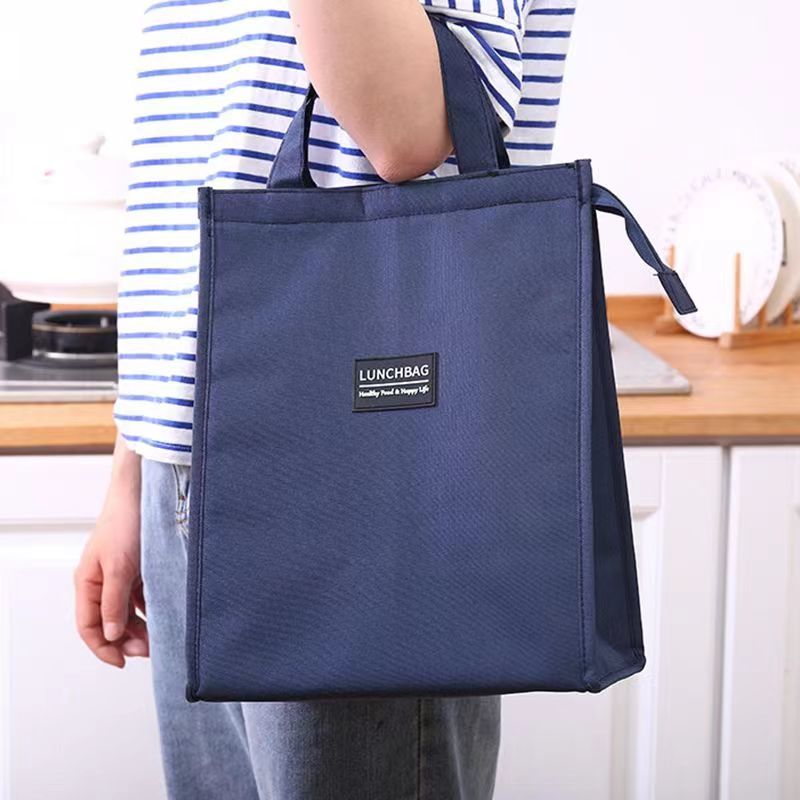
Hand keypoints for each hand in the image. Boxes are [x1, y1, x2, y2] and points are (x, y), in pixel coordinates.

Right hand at [74, 436, 147, 667]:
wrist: (142, 493)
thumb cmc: (125, 524)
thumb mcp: (118, 567)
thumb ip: (114, 603)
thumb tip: (112, 635)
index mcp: (87, 582)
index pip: (89, 626)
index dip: (103, 648)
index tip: (122, 663)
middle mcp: (101, 581)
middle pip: (109, 622)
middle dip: (126, 640)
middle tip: (149, 650)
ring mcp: (120, 574)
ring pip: (126, 611)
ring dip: (139, 627)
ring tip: (159, 636)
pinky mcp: (137, 567)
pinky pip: (140, 596)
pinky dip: (149, 608)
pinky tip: (163, 614)